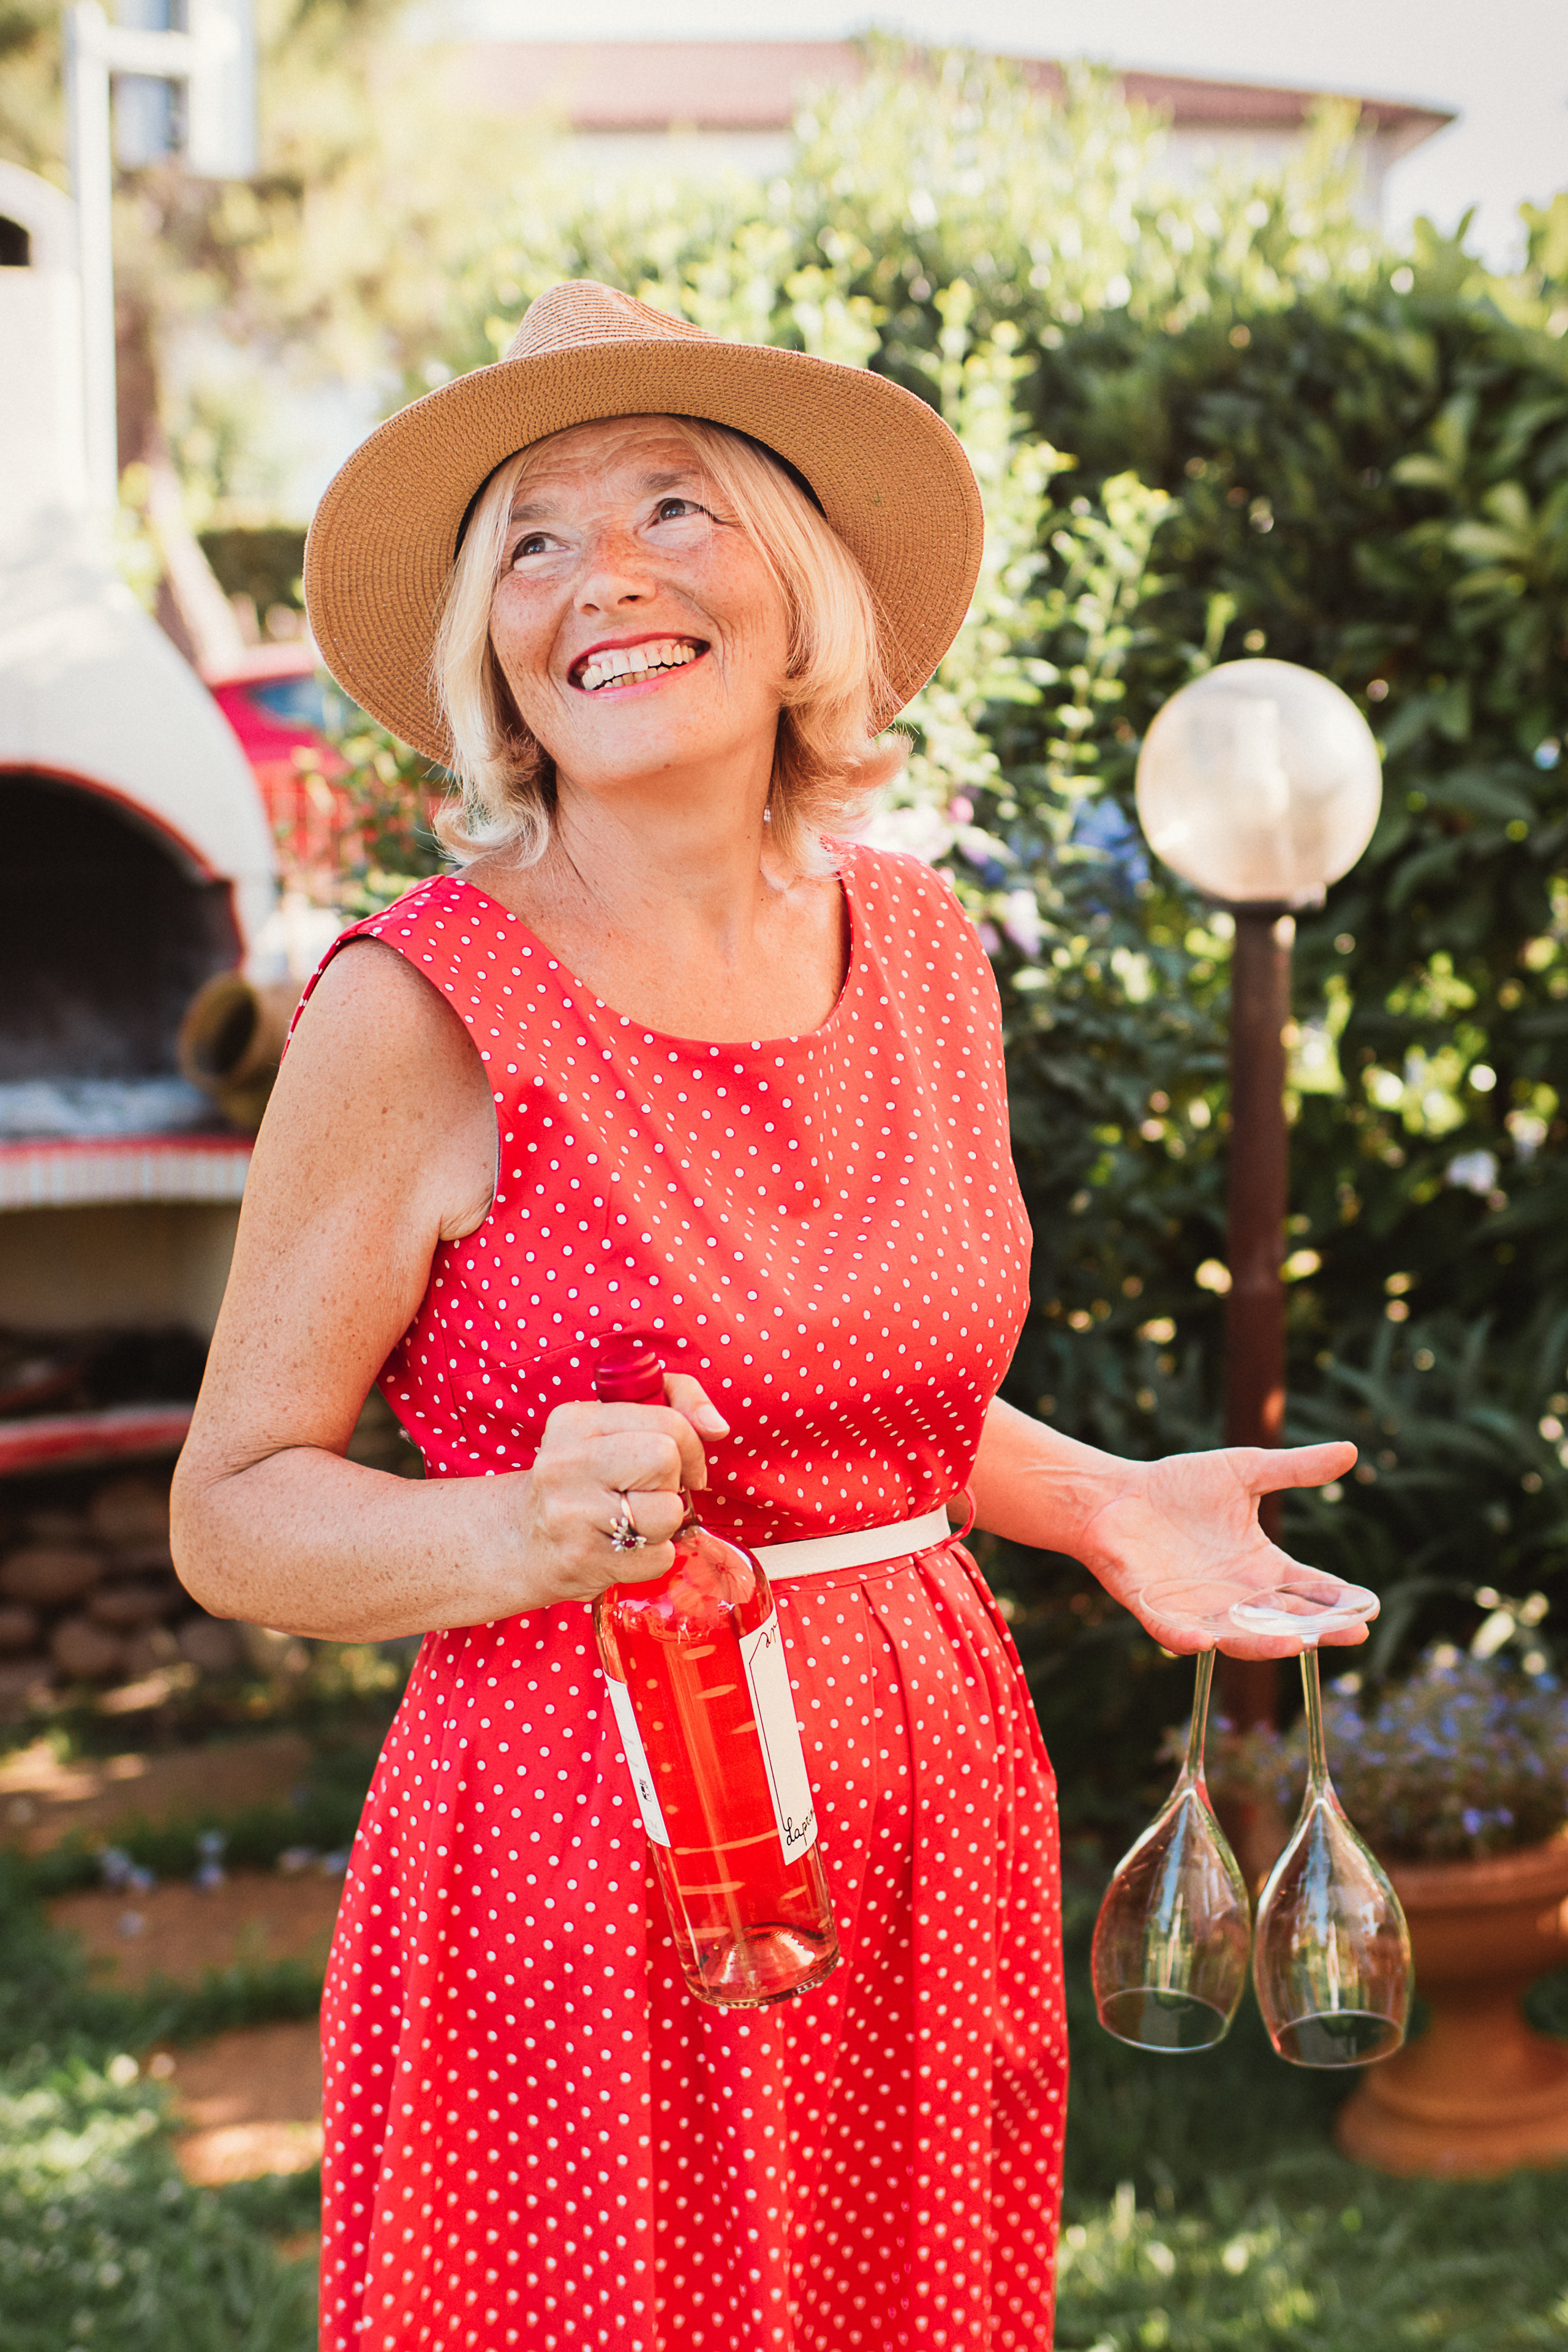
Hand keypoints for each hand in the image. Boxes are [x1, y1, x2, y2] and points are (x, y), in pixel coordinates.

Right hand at [513, 1375, 728, 1606]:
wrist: (526, 1540)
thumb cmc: (588, 1478)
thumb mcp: (618, 1426)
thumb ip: (676, 1402)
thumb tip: (717, 1426)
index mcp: (575, 1420)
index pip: (666, 1422)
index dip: (690, 1446)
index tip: (678, 1464)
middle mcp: (565, 1462)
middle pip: (664, 1459)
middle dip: (672, 1481)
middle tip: (652, 1493)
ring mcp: (569, 1512)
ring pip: (666, 1511)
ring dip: (664, 1523)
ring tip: (634, 1521)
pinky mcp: (581, 1559)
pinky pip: (658, 1557)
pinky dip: (653, 1556)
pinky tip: (624, 1549)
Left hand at [1079, 1440, 1362, 1658]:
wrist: (1116, 1495)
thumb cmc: (1179, 1486)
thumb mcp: (1245, 1471)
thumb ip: (1295, 1468)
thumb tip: (1352, 1450)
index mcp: (1259, 1566)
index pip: (1308, 1589)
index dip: (1338, 1600)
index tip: (1369, 1605)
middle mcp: (1234, 1596)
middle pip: (1284, 1621)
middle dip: (1318, 1629)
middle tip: (1353, 1633)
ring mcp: (1195, 1607)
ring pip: (1237, 1636)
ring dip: (1264, 1645)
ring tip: (1297, 1645)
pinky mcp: (1153, 1608)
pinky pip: (1172, 1632)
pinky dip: (1185, 1639)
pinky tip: (1203, 1643)